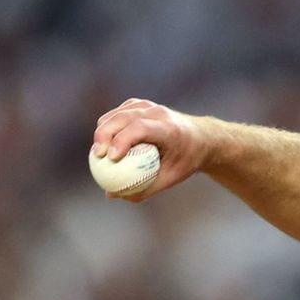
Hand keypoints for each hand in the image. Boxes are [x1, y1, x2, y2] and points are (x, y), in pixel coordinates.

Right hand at [91, 98, 208, 201]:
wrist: (202, 138)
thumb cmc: (186, 160)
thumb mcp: (171, 178)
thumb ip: (143, 188)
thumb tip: (112, 195)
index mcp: (170, 130)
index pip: (141, 128)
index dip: (123, 140)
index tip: (111, 158)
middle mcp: (160, 113)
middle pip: (124, 118)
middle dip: (104, 135)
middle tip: (97, 156)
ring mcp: (150, 106)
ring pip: (118, 113)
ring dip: (103, 130)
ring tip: (99, 152)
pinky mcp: (141, 105)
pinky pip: (118, 113)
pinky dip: (108, 125)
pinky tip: (105, 141)